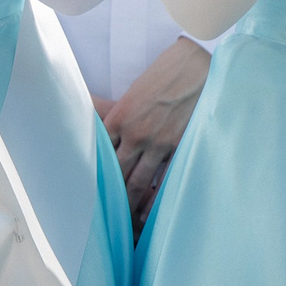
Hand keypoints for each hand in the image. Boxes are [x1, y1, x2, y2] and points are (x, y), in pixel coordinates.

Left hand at [105, 35, 210, 220]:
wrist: (199, 64)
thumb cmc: (166, 72)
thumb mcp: (134, 90)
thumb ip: (120, 113)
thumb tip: (101, 124)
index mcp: (119, 116)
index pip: (99, 152)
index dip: (93, 171)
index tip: (87, 187)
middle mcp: (135, 133)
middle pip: (115, 171)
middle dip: (107, 192)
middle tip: (99, 212)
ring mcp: (158, 143)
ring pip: (137, 182)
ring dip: (127, 202)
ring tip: (120, 220)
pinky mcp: (179, 147)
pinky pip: (163, 181)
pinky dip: (153, 200)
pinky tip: (146, 215)